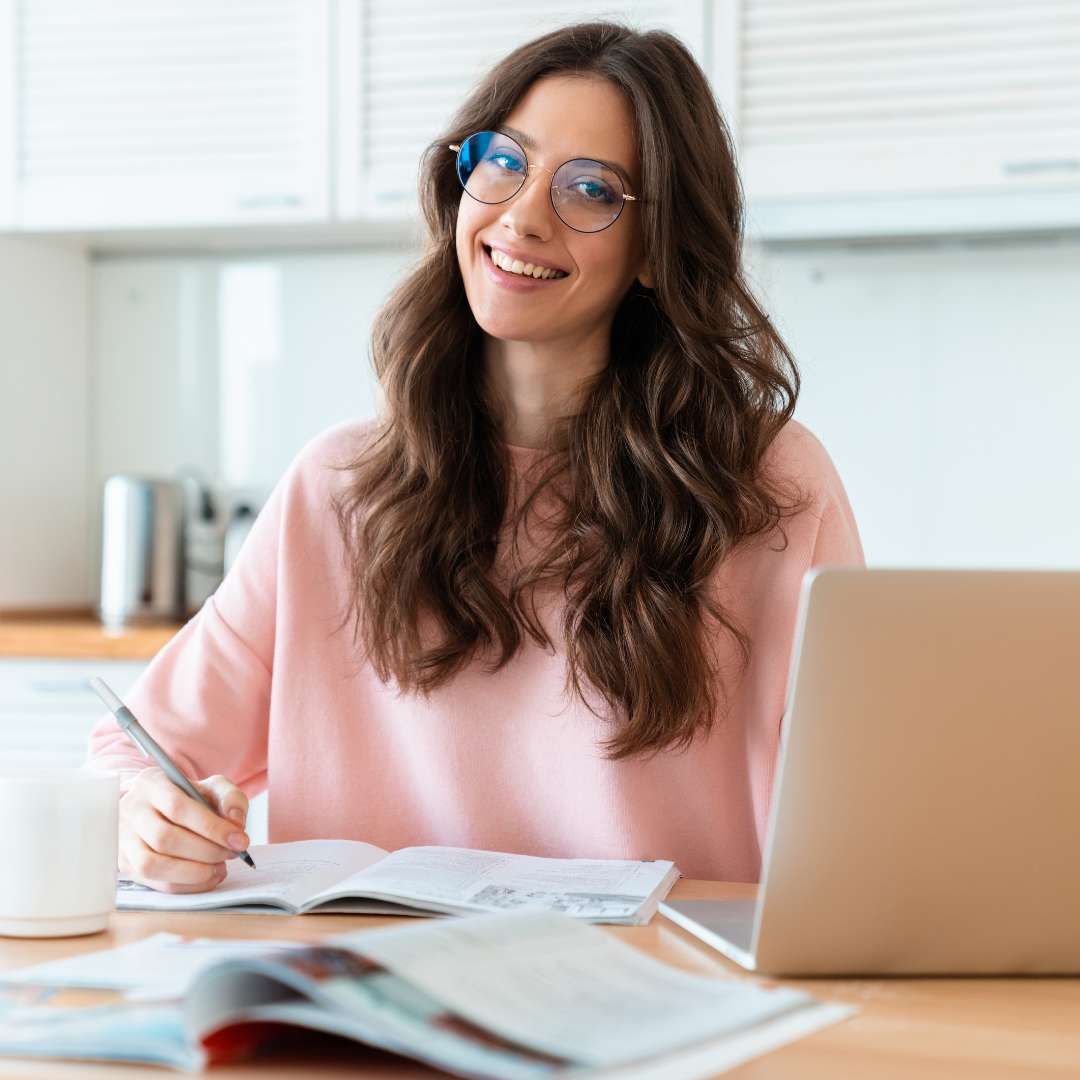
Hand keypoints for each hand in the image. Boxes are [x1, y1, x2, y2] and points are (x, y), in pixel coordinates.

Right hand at [118, 767, 250, 892]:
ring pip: (153, 865)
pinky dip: (185, 885)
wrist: (158, 808)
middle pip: (165, 838)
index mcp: (151, 784)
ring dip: (193, 873)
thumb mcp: (212, 787)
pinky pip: (154, 882)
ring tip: (219, 868)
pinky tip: (207, 878)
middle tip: (231, 854)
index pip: (177, 807)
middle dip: (205, 851)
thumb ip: (231, 798)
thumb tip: (236, 823)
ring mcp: (123, 839)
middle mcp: (131, 811)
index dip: (211, 827)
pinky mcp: (126, 864)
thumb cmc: (189, 798)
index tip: (240, 840)